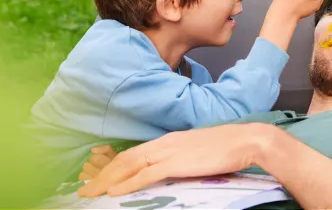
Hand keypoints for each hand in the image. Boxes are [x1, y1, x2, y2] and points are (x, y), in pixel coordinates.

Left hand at [77, 124, 270, 197]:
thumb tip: (174, 169)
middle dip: (101, 174)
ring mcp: (170, 151)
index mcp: (170, 139)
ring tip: (89, 193)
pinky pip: (146, 174)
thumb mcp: (200, 151)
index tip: (97, 176)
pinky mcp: (178, 162)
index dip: (113, 165)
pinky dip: (127, 183)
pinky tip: (113, 192)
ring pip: (129, 165)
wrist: (247, 141)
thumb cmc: (229, 147)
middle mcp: (166, 143)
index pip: (135, 152)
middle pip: (126, 158)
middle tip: (83, 187)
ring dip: (106, 180)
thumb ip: (183, 158)